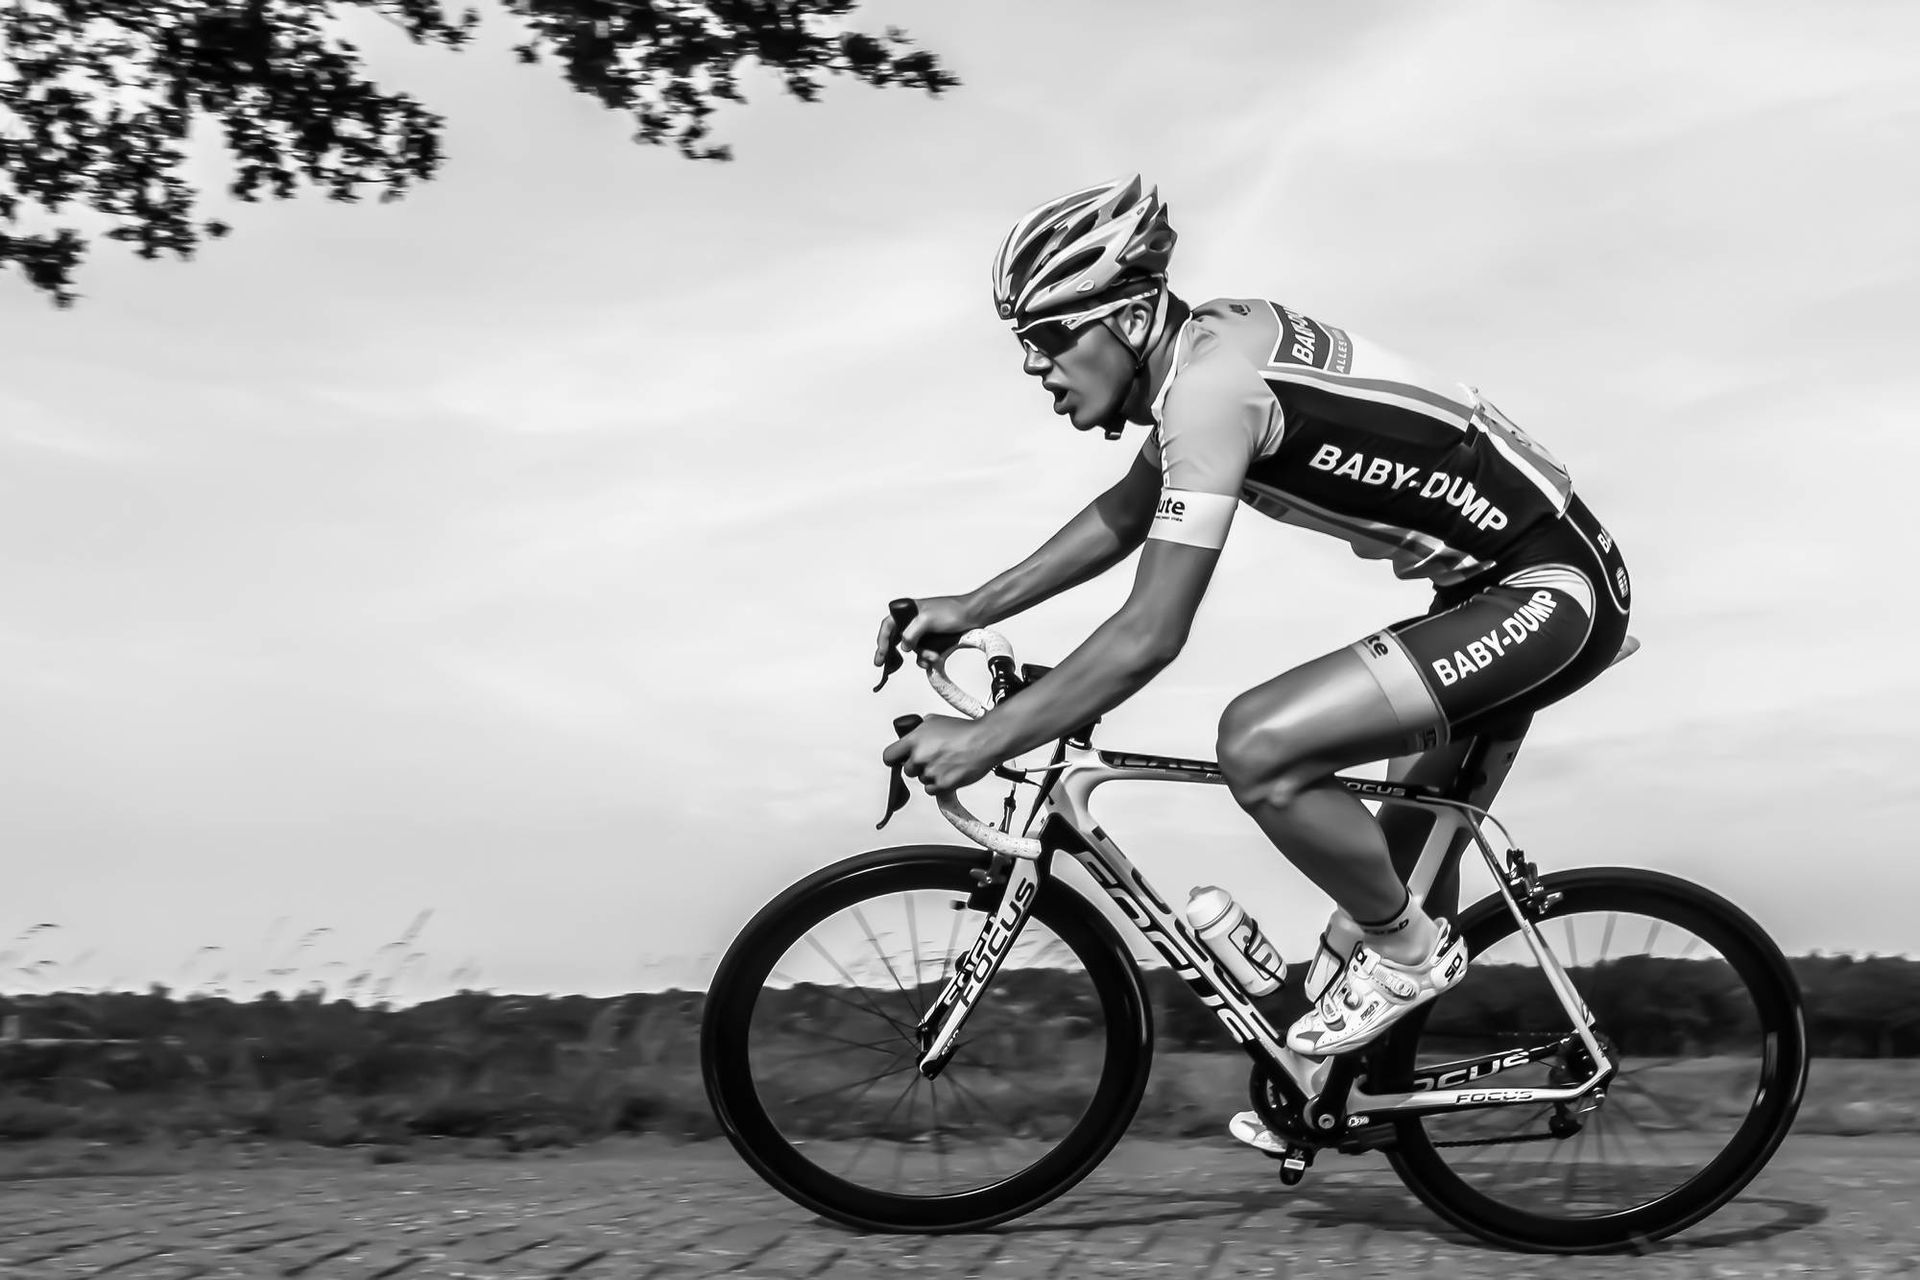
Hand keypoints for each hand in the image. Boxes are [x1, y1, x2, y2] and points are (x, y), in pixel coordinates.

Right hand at [872, 594, 981, 668]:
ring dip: (921, 655)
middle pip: (897, 639)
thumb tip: (904, 647)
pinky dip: (928, 658)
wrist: (974, 615)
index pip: (888, 625)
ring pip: (913, 649)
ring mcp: (923, 631)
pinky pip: (924, 653)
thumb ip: (911, 633)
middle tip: (886, 666)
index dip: (882, 640)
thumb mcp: (927, 620)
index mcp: (909, 611)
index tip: (881, 655)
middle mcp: (914, 621)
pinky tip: (935, 659)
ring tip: (932, 656)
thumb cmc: (952, 611)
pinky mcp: (933, 639)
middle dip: (894, 653)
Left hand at [881, 714, 998, 792]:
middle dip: (917, 765)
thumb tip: (911, 737)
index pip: (889, 756)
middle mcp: (920, 757)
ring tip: (946, 762)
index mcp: (914, 740)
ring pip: (922, 779)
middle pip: (907, 770)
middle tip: (932, 758)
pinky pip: (932, 789)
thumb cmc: (964, 730)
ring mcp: (930, 772)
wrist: (985, 741)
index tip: (897, 760)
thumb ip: (918, 731)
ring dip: (931, 774)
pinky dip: (939, 784)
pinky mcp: (942, 785)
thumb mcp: (934, 721)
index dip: (894, 759)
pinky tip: (949, 772)